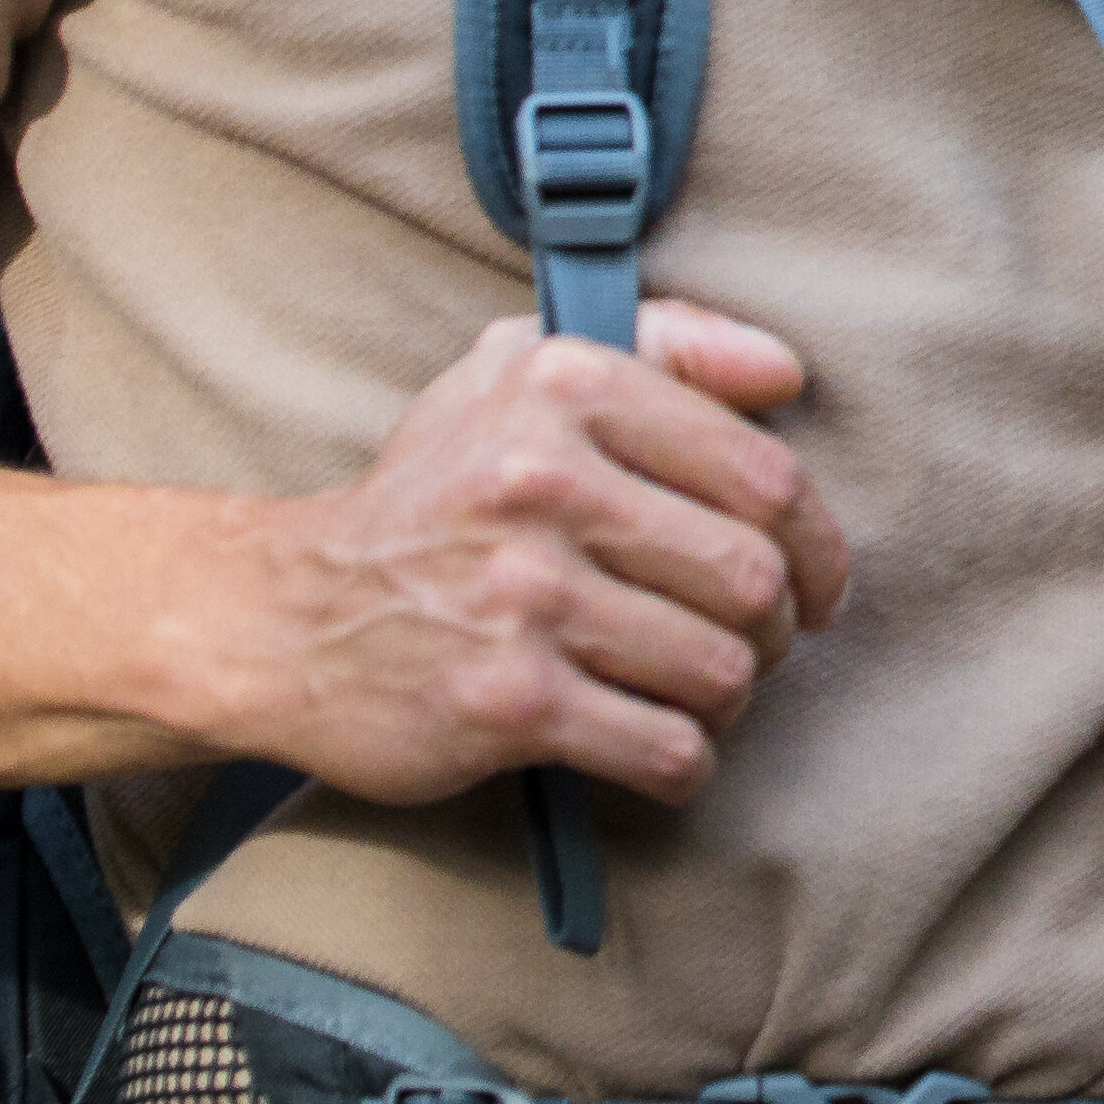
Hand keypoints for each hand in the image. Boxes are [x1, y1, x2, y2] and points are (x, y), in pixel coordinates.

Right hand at [219, 301, 853, 808]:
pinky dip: (684, 760)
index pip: (764, 473)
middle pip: (752, 577)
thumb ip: (667, 342)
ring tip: (694, 692)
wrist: (285, 615)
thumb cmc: (431, 492)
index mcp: (567, 387)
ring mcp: (524, 596)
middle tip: (750, 645)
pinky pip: (666, 748)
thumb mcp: (517, 372)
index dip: (818, 543)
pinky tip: (658, 746)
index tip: (815, 583)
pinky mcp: (506, 701)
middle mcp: (545, 483)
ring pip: (720, 667)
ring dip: (728, 698)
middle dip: (773, 629)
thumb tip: (787, 374)